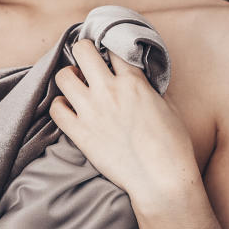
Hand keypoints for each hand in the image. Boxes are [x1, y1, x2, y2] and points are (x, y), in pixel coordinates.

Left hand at [49, 37, 200, 212]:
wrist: (160, 180)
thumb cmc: (172, 146)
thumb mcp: (168, 107)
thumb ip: (150, 88)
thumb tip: (141, 80)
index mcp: (134, 82)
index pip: (113, 48)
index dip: (110, 49)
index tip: (108, 56)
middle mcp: (109, 91)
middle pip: (82, 50)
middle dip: (84, 52)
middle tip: (86, 64)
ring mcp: (91, 111)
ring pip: (63, 76)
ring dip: (68, 77)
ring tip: (75, 85)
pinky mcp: (79, 133)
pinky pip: (56, 109)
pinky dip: (60, 105)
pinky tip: (69, 109)